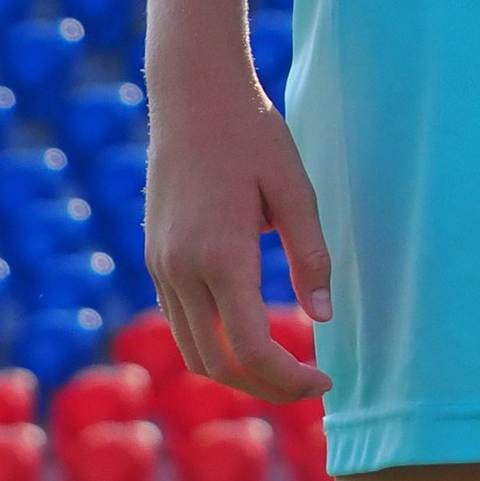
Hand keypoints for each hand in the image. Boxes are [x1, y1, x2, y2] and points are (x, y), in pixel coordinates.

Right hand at [144, 75, 333, 403]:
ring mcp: (161, 266)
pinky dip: (215, 345)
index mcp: (220, 253)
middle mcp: (181, 269)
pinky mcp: (155, 259)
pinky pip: (181, 324)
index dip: (289, 380)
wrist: (192, 92)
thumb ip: (311, 255)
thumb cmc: (252, 132)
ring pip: (194, 351)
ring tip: (284, 369)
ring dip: (238, 373)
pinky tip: (250, 333)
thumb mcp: (295, 188)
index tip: (325, 383)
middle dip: (267, 388)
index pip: (252, 349)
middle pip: (219, 364)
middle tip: (310, 387)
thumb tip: (323, 319)